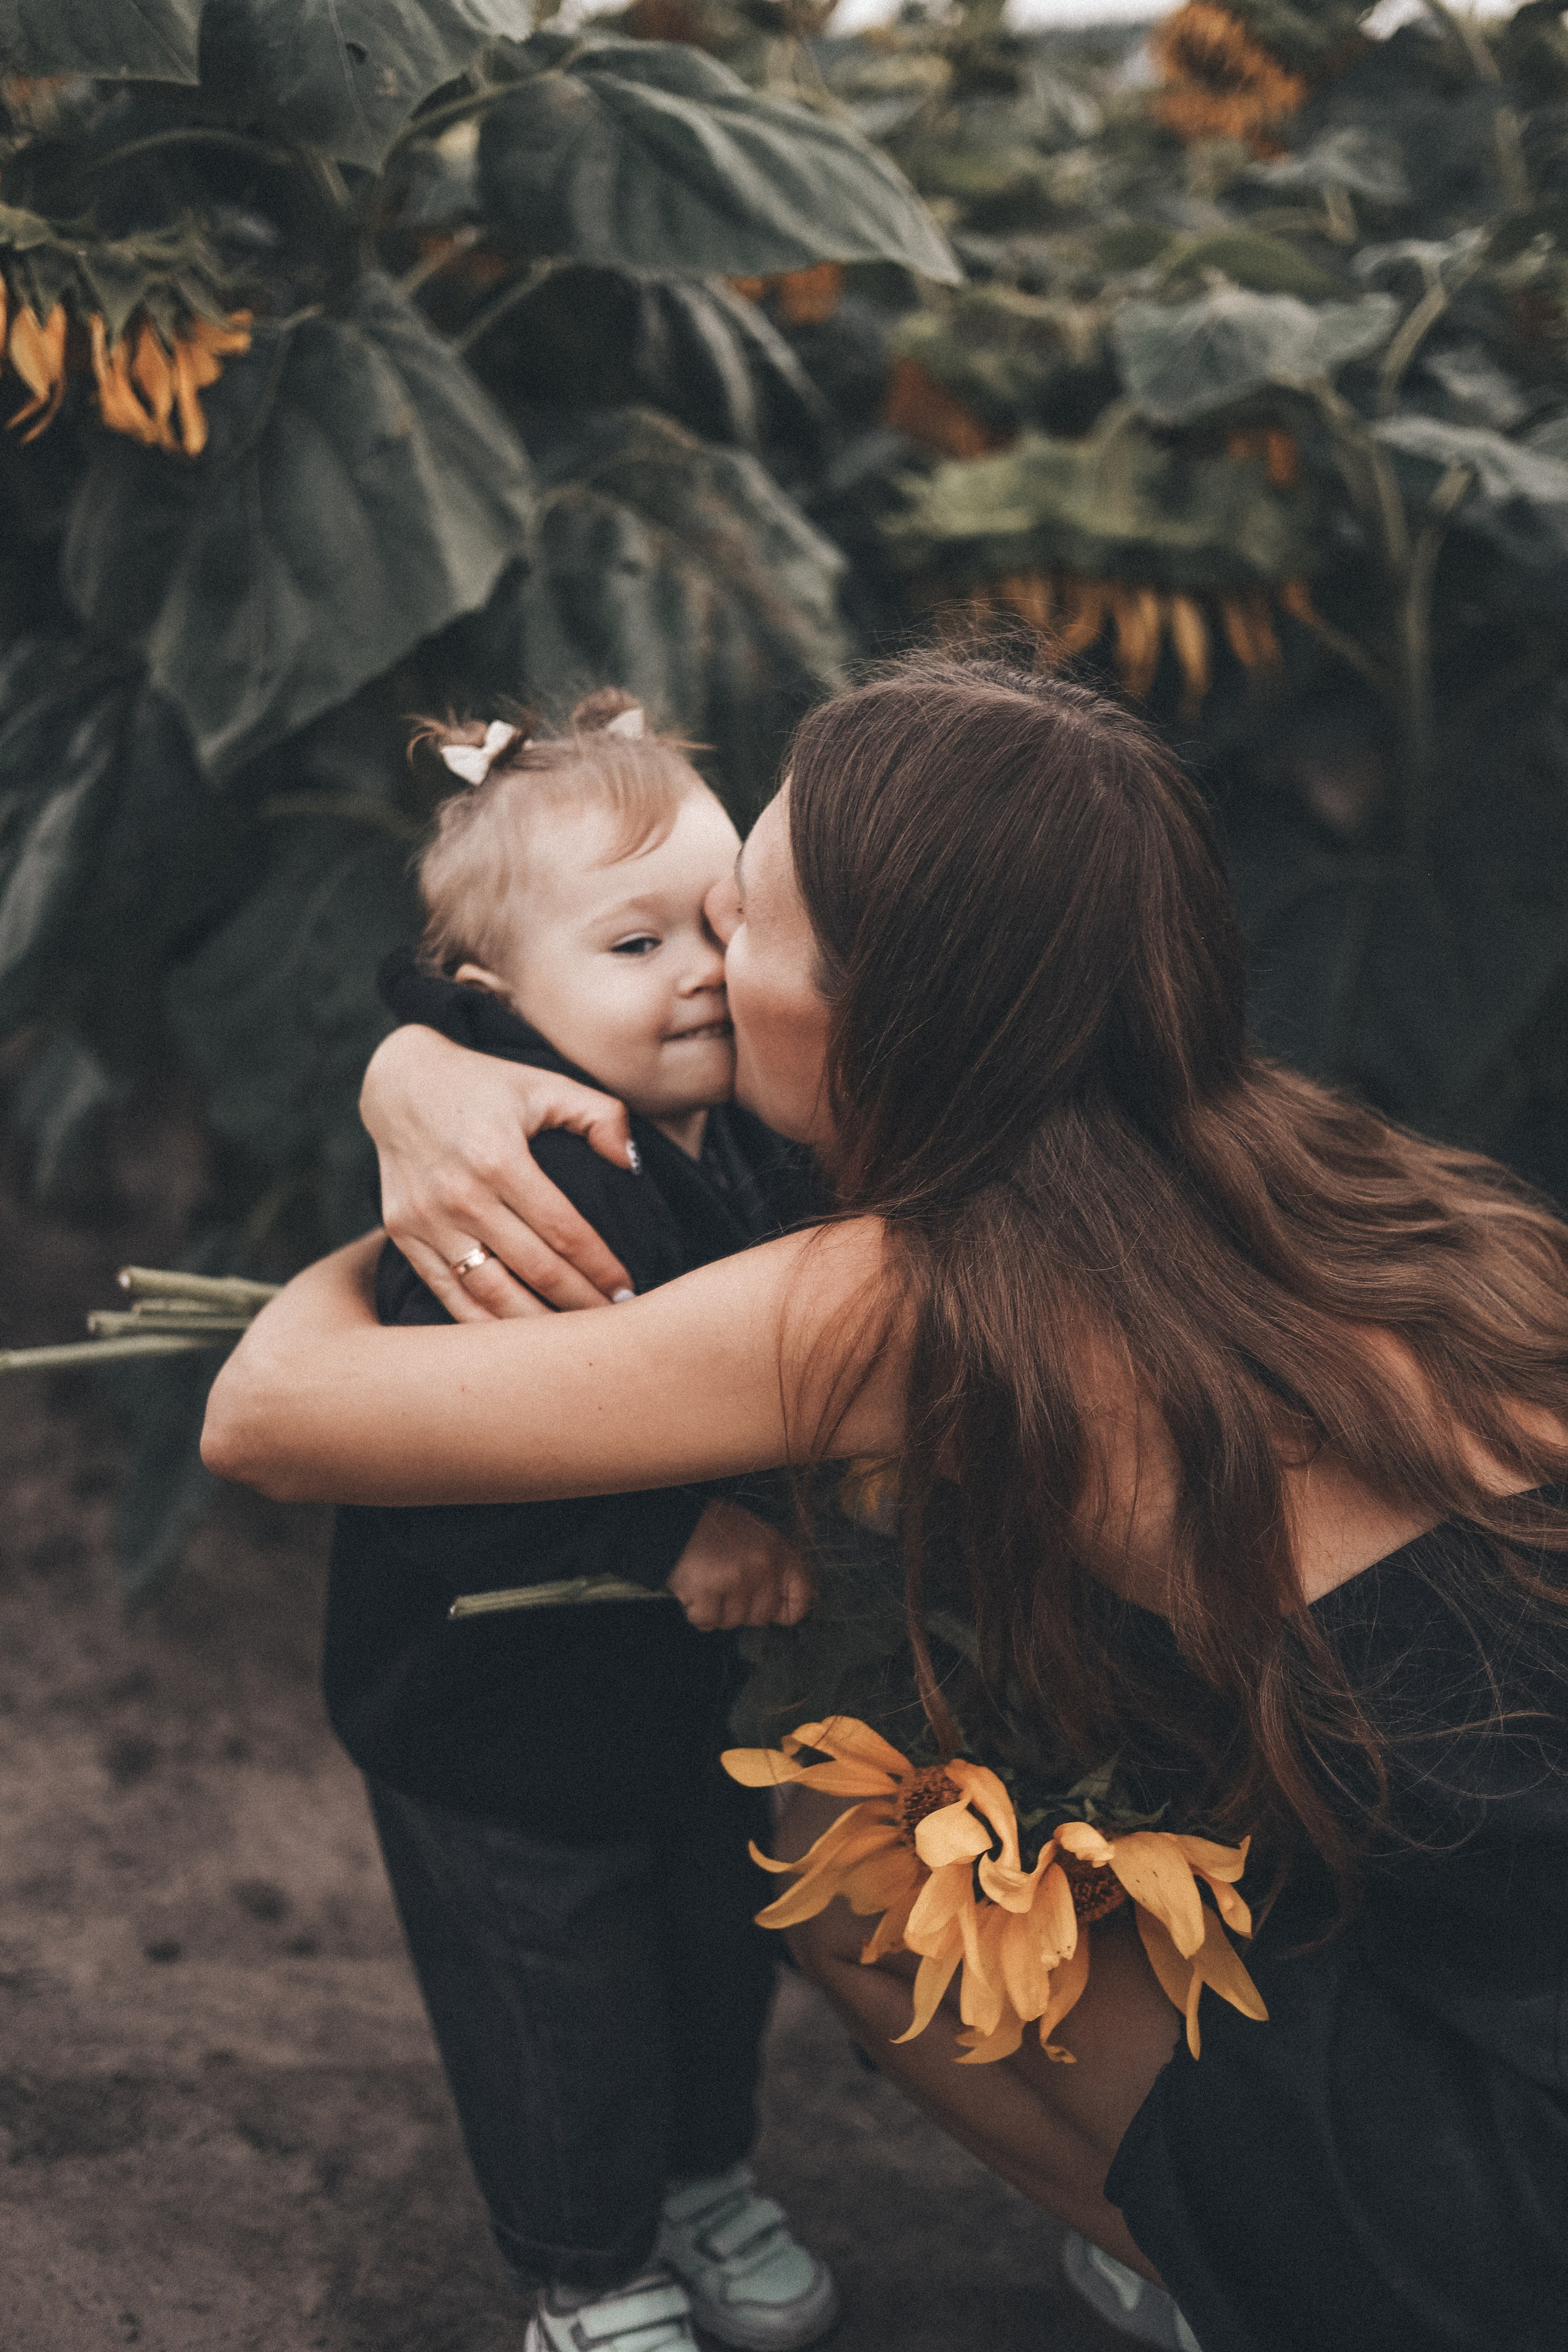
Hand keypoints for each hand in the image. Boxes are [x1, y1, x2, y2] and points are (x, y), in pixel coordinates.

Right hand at [360, 1025, 637, 1320]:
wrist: (400, 1083)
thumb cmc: (486, 1086)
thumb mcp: (546, 1084)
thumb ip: (599, 1115)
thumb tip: (630, 1163)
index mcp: (499, 1158)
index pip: (563, 1231)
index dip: (600, 1268)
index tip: (629, 1291)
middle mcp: (460, 1194)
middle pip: (533, 1269)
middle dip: (580, 1303)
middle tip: (614, 1324)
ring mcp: (427, 1219)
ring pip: (489, 1292)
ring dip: (535, 1324)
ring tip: (572, 1342)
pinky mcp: (404, 1234)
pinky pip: (447, 1292)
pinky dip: (482, 1324)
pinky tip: (515, 1342)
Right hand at [666, 1498, 814, 1631]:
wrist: (678, 1517)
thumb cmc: (717, 1529)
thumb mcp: (757, 1538)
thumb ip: (772, 1568)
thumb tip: (779, 1606)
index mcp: (780, 1551)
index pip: (800, 1599)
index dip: (783, 1611)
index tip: (770, 1612)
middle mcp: (764, 1566)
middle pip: (762, 1617)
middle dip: (742, 1610)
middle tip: (726, 1590)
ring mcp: (736, 1579)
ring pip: (732, 1622)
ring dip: (717, 1611)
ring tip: (708, 1583)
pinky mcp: (708, 1590)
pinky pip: (706, 1621)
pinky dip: (697, 1613)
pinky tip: (693, 1591)